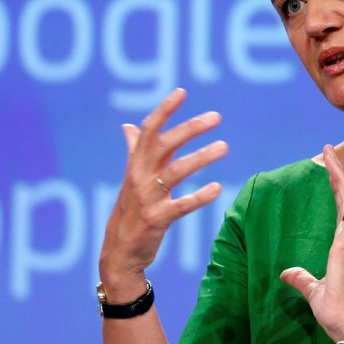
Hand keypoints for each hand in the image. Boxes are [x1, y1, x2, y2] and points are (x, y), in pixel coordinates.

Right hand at [99, 88, 227, 298]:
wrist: (118, 252)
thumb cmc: (129, 211)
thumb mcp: (130, 178)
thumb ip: (133, 150)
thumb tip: (128, 126)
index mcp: (136, 164)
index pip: (149, 130)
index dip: (164, 110)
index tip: (181, 92)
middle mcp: (139, 177)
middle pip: (165, 145)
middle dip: (190, 128)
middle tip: (216, 117)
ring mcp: (147, 198)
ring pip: (176, 172)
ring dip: (201, 157)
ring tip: (224, 146)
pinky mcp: (156, 219)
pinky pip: (181, 206)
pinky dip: (199, 197)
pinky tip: (218, 188)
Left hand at [280, 145, 343, 340]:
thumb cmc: (336, 309)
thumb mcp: (312, 289)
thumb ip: (301, 279)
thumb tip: (286, 273)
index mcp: (342, 244)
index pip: (339, 208)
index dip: (335, 185)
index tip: (329, 165)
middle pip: (343, 198)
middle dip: (336, 172)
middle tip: (328, 149)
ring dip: (341, 178)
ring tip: (335, 156)